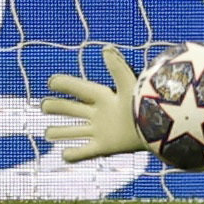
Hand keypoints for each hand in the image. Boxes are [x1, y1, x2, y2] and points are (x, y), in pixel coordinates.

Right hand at [40, 44, 147, 162]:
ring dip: (61, 133)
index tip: (51, 81)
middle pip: (72, 110)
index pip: (79, 89)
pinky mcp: (103, 148)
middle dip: (57, 107)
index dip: (65, 84)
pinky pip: (84, 153)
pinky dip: (73, 155)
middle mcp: (100, 113)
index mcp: (105, 97)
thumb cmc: (145, 104)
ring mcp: (101, 131)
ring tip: (48, 133)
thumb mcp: (129, 84)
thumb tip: (106, 48)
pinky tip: (65, 155)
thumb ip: (117, 68)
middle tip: (44, 105)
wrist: (159, 129)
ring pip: (74, 132)